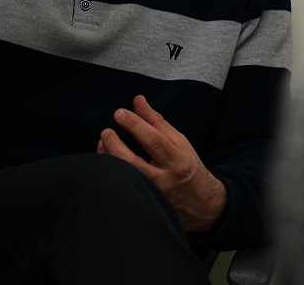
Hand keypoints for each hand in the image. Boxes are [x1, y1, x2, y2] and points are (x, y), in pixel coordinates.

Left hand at [97, 95, 226, 232]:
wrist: (199, 202)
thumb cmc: (188, 166)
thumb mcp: (180, 142)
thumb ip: (157, 122)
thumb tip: (138, 101)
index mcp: (177, 159)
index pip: (154, 140)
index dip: (135, 125)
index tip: (119, 113)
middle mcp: (164, 178)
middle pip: (133, 162)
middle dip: (115, 144)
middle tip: (106, 131)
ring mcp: (151, 193)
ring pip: (123, 176)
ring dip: (108, 157)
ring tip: (103, 141)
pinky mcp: (142, 201)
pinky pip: (121, 185)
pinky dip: (110, 170)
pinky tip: (105, 158)